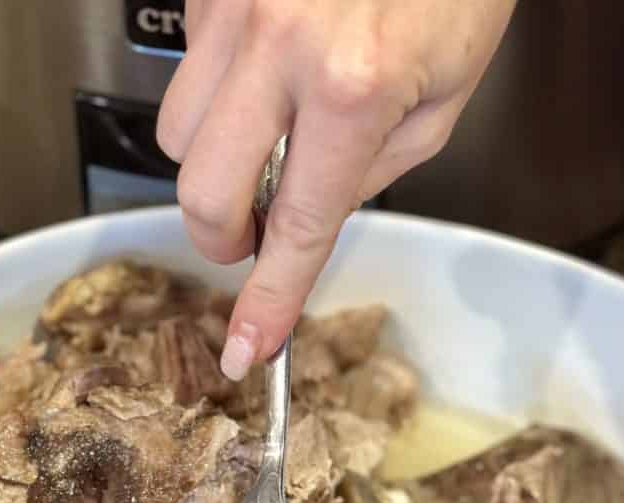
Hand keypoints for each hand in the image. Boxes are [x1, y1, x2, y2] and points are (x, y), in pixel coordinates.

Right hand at [157, 0, 517, 379]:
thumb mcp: (446, 94)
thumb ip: (375, 168)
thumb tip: (308, 211)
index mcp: (354, 88)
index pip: (295, 228)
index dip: (269, 300)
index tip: (247, 347)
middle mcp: (279, 44)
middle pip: (201, 188)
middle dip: (222, 234)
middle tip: (254, 234)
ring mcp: (234, 3)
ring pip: (177, 130)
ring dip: (216, 159)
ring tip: (270, 136)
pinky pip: (189, 65)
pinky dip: (221, 91)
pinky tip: (269, 68)